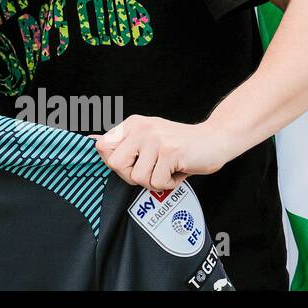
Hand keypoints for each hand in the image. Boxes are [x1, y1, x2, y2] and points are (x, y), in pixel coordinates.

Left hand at [92, 116, 231, 191]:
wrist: (216, 139)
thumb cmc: (180, 145)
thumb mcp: (148, 138)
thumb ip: (123, 143)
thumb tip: (91, 142)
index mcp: (132, 124)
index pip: (102, 146)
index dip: (115, 163)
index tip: (133, 164)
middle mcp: (140, 128)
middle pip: (115, 164)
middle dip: (132, 175)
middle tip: (151, 171)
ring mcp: (155, 139)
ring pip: (137, 177)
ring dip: (155, 181)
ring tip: (168, 169)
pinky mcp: (169, 152)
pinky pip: (157, 182)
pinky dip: (169, 183)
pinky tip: (178, 171)